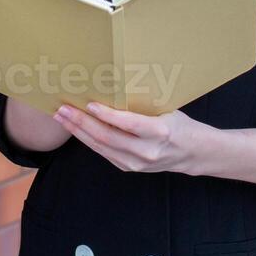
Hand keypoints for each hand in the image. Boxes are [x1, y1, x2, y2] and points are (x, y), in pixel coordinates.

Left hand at [52, 102, 227, 175]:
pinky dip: (88, 140)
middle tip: (63, 108)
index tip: (89, 103)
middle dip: (82, 122)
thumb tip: (111, 87)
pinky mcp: (130, 168)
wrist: (193, 153)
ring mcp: (137, 163)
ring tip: (63, 118)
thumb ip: (141, 106)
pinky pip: (104, 153)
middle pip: (108, 137)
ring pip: (102, 147)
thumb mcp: (166, 110)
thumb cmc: (179, 124)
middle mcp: (147, 151)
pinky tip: (76, 129)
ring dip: (79, 132)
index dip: (107, 115)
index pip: (128, 124)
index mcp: (159, 132)